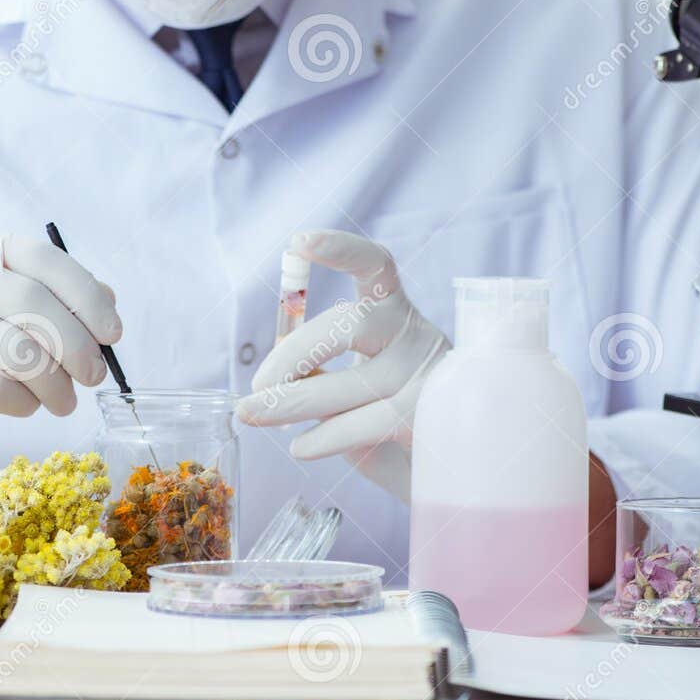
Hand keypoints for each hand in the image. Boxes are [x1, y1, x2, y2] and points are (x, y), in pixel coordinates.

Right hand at [0, 232, 120, 479]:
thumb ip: (38, 304)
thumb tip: (109, 301)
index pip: (39, 256)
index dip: (85, 294)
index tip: (112, 333)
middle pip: (34, 303)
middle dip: (77, 347)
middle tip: (93, 378)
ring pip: (19, 350)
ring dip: (55, 384)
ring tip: (62, 403)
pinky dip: (22, 403)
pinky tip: (22, 407)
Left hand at [237, 230, 449, 499]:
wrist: (446, 457)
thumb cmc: (384, 410)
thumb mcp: (352, 378)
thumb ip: (318, 367)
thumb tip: (265, 381)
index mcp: (393, 309)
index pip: (375, 265)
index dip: (340, 248)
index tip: (298, 242)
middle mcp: (414, 332)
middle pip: (350, 324)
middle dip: (293, 353)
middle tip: (255, 385)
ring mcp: (426, 373)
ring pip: (350, 384)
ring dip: (292, 403)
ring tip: (252, 415)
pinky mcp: (429, 416)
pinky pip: (365, 424)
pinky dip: (324, 438)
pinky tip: (300, 448)